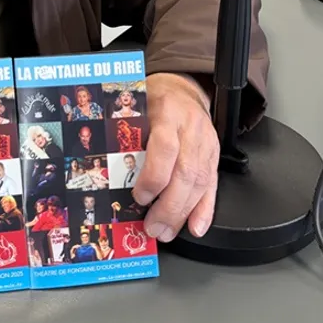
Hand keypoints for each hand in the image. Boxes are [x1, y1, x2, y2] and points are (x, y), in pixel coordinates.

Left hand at [132, 72, 217, 241]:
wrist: (181, 91)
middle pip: (185, 172)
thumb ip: (126, 136)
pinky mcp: (214, 155)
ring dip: (183, 213)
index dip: (154, 176)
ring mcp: (206, 142)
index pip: (164, 148)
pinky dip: (205, 209)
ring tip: (166, 231)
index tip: (140, 197)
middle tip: (153, 227)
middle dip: (169, 206)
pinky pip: (212, 184)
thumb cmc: (152, 101)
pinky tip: (196, 226)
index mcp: (166, 112)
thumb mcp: (134, 109)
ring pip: (200, 182)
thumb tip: (108, 174)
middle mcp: (190, 128)